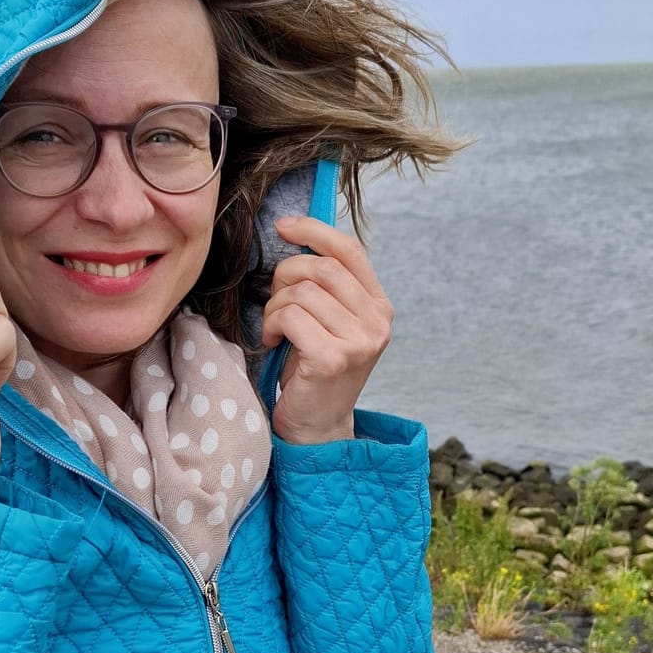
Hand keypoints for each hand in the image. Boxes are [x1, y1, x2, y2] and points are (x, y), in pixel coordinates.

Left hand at [260, 217, 392, 444]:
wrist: (317, 426)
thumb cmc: (314, 369)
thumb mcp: (330, 322)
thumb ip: (327, 286)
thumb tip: (295, 233)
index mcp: (379, 306)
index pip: (349, 250)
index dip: (314, 230)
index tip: (283, 226)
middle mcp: (377, 322)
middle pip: (321, 268)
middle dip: (285, 278)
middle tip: (276, 304)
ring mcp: (360, 341)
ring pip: (302, 292)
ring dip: (275, 306)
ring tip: (276, 328)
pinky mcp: (334, 358)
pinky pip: (291, 316)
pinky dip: (273, 325)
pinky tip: (275, 342)